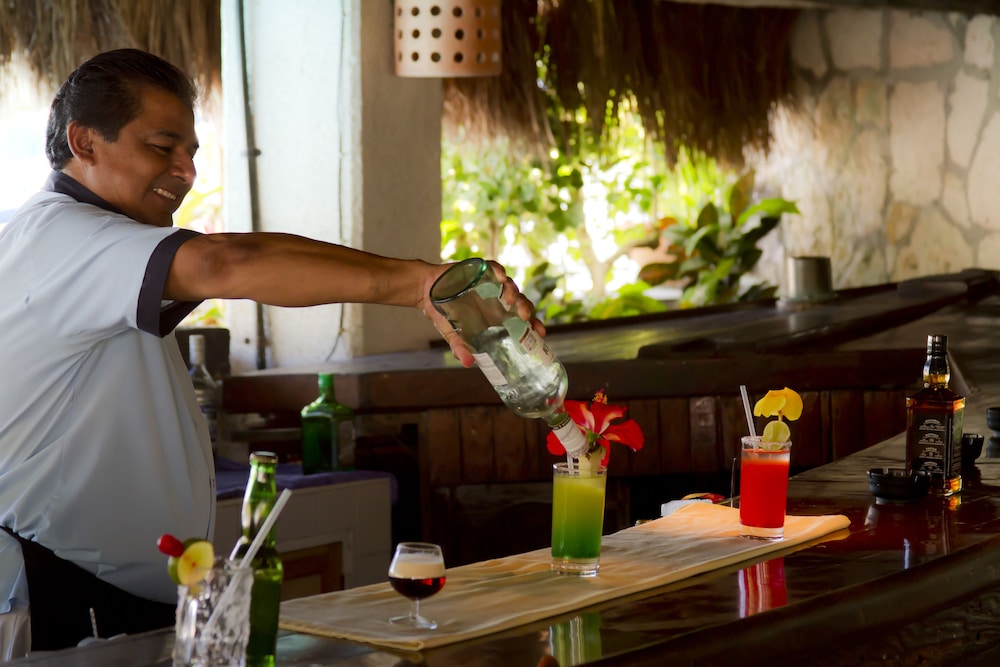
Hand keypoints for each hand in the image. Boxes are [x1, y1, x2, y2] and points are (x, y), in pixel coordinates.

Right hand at [421, 261, 543, 367]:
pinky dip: (498, 271)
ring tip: (511, 300)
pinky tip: (499, 276)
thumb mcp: (452, 333)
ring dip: (513, 291)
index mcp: (496, 315)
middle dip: (526, 309)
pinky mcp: (479, 270)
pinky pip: (493, 268)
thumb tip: (468, 364)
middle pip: (520, 302)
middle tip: (525, 317)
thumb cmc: (443, 313)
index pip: (521, 319)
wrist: (425, 292)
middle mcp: (497, 299)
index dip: (533, 324)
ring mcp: (490, 284)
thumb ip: (460, 347)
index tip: (541, 332)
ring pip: (509, 285)